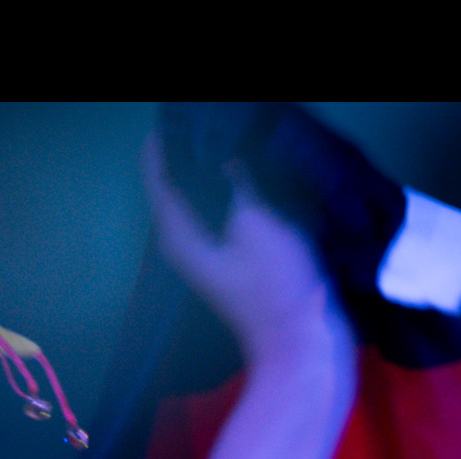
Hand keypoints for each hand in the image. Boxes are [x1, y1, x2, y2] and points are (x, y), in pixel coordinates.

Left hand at [141, 131, 346, 369]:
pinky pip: (221, 212)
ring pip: (200, 199)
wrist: (303, 340)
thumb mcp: (255, 222)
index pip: (158, 176)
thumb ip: (235, 182)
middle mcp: (184, 242)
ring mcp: (208, 252)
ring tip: (227, 136)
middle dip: (187, 151)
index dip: (163, 143)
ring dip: (210, 169)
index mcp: (178, 233)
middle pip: (175, 186)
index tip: (176, 116)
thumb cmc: (276, 283)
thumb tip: (223, 154)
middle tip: (207, 120)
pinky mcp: (232, 257)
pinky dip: (229, 189)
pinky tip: (250, 170)